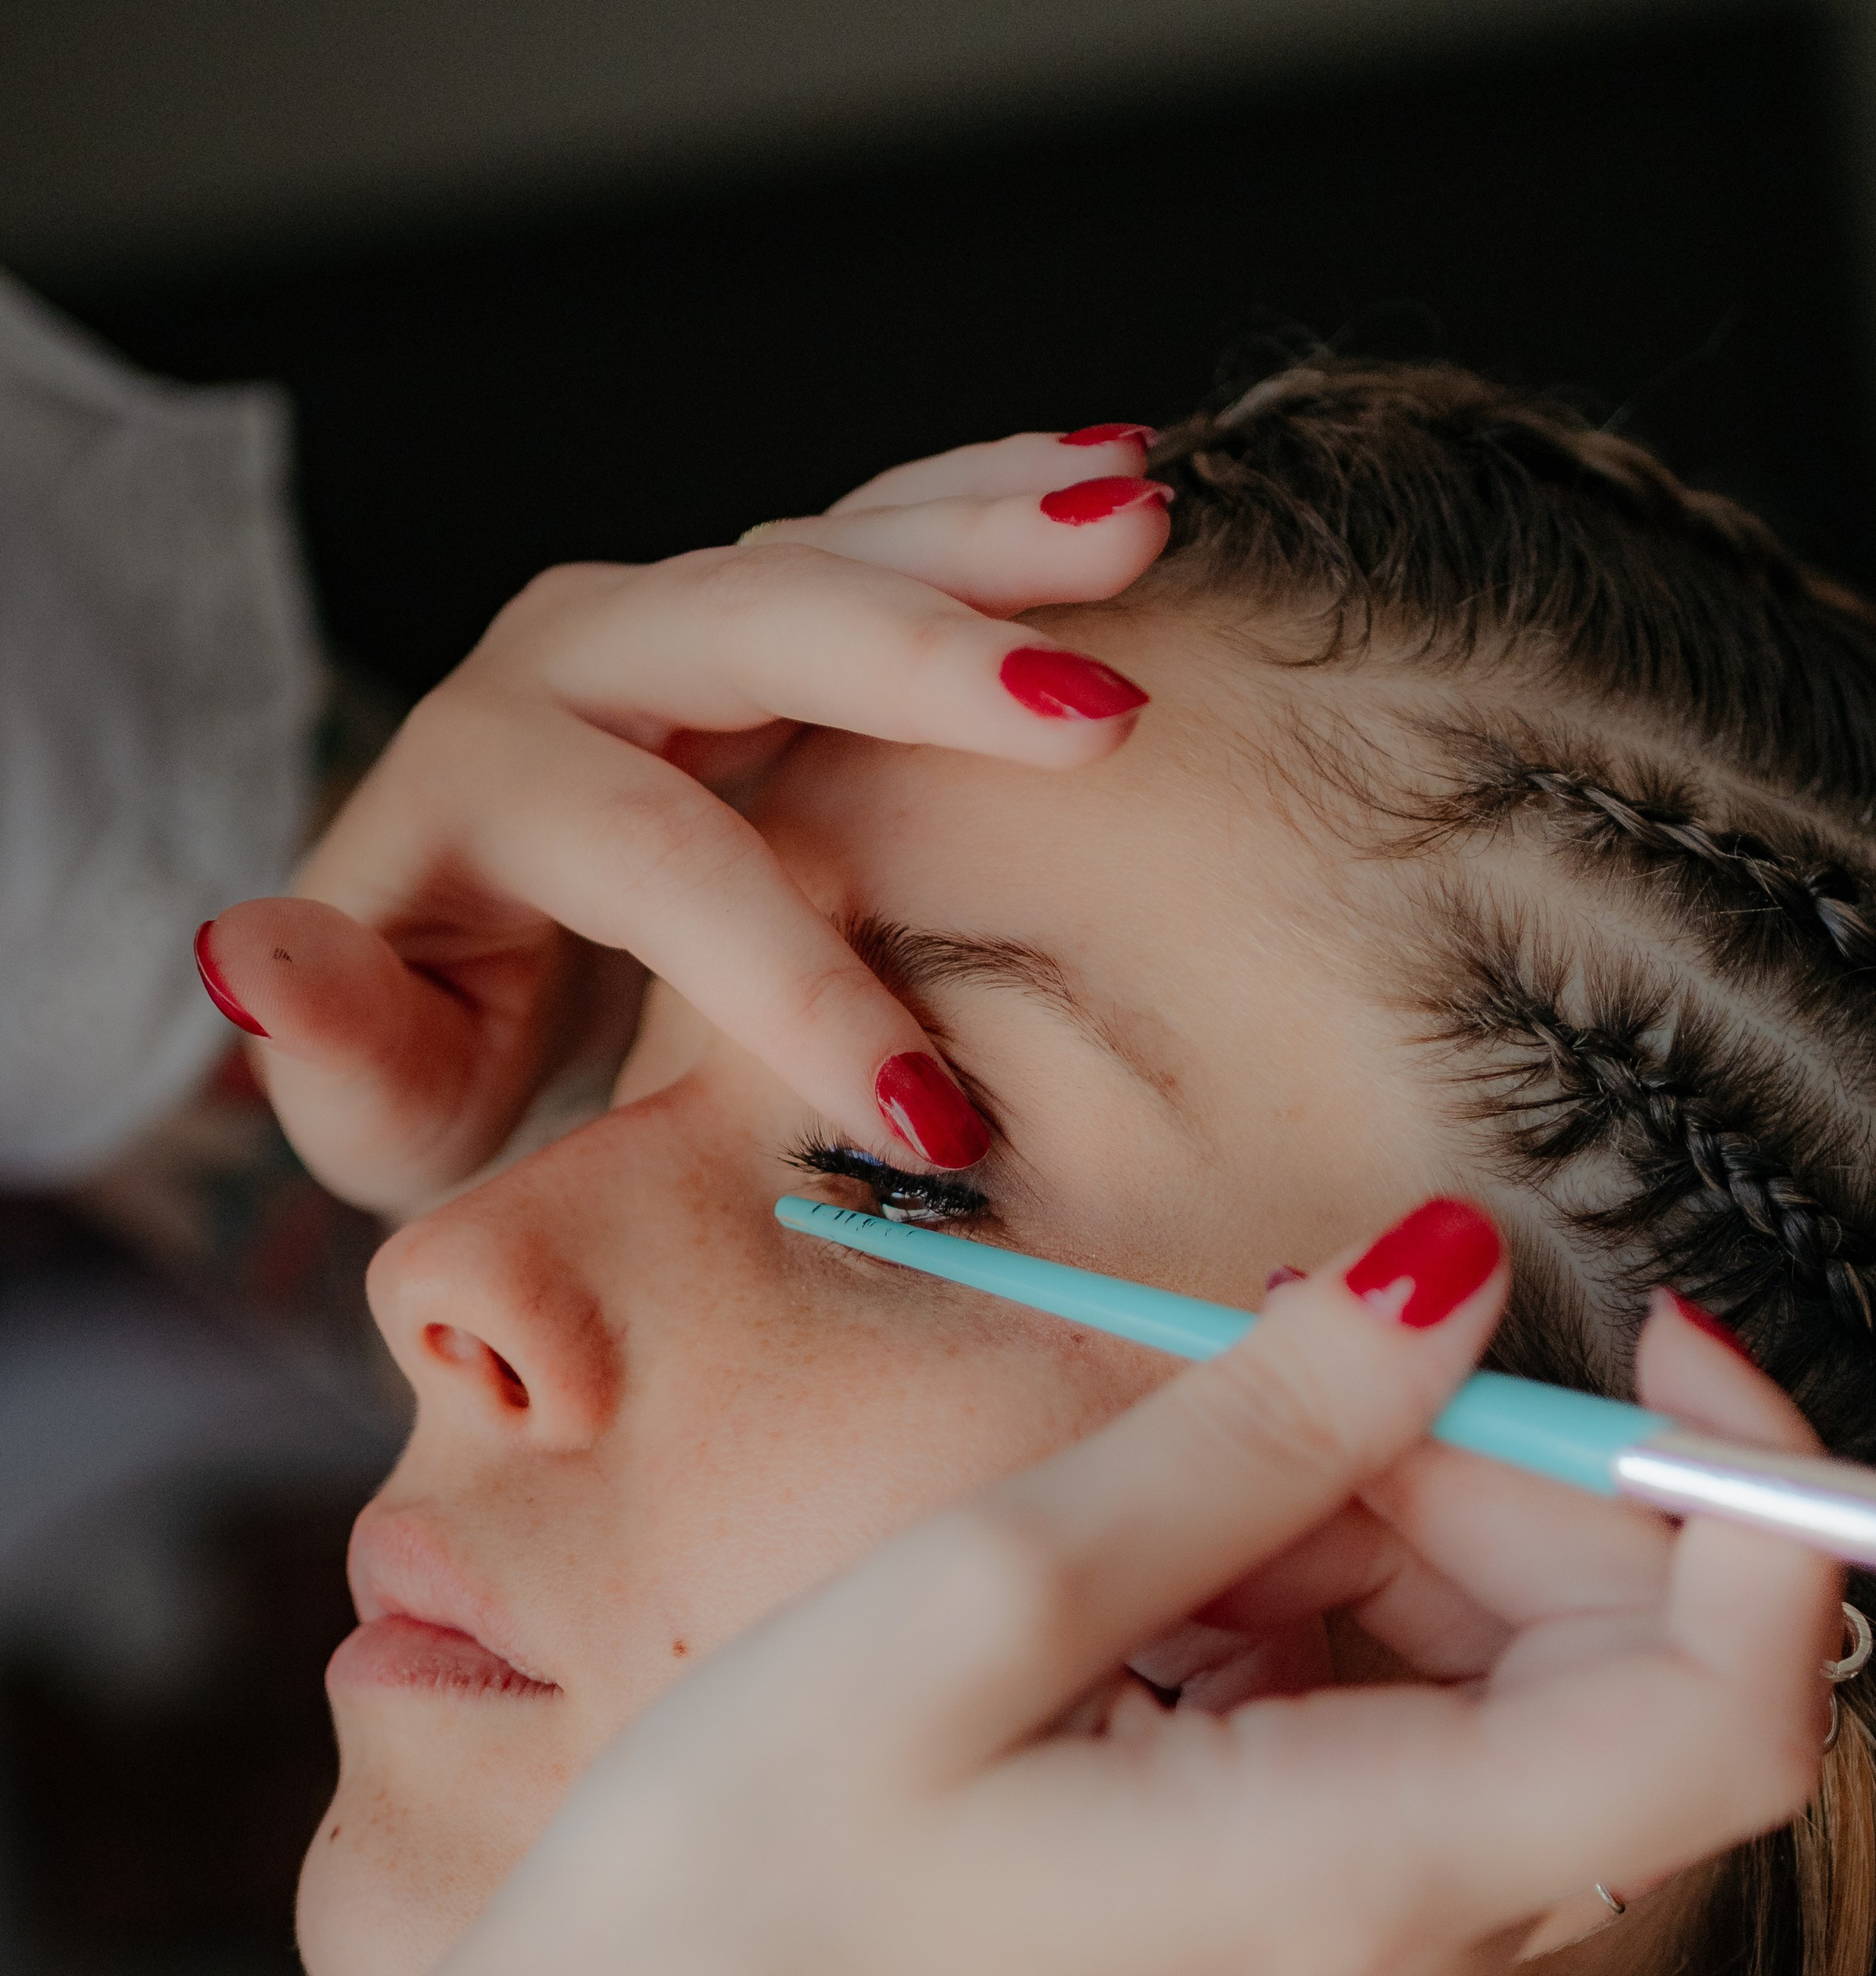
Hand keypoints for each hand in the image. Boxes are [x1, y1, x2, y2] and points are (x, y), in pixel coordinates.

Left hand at [194, 427, 1171, 1213]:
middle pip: (752, 631)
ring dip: (985, 534)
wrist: (452, 943)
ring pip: (825, 545)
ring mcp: (661, 613)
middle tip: (1089, 721)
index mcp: (483, 784)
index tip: (923, 1113)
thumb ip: (325, 1038)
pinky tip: (1110, 466)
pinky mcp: (736, 602)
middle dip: (924, 672)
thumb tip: (248, 955)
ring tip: (1133, 522)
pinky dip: (982, 490)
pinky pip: (868, 522)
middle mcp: (569, 662)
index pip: (656, 860)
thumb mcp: (368, 1087)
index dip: (791, 982)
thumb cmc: (431, 1044)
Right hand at [384, 1212, 1837, 1975]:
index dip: (1752, 1503)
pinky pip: (1402, 1761)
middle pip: (1618, 1680)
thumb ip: (1260, 1433)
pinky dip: (1323, 1633)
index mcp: (1368, 1886)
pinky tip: (1150, 1595)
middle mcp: (1417, 1968)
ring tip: (1175, 1487)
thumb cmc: (750, 1881)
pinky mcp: (1294, 1969)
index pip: (1734, 1715)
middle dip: (1505, 1487)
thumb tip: (1452, 1276)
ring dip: (1394, 1548)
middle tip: (1299, 1370)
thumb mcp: (992, 1597)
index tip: (1652, 1332)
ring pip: (1508, 1706)